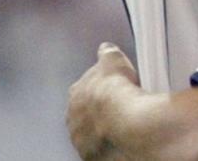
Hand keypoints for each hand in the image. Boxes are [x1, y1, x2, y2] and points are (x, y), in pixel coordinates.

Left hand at [67, 43, 142, 159]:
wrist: (124, 121)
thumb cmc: (115, 91)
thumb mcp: (113, 59)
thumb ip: (107, 53)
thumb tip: (106, 48)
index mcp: (75, 93)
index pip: (83, 89)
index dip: (98, 88)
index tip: (110, 88)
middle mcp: (73, 118)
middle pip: (85, 113)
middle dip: (98, 110)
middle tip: (119, 105)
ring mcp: (82, 139)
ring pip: (91, 132)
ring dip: (103, 128)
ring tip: (123, 123)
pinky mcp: (94, 156)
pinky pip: (101, 148)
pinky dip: (110, 143)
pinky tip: (122, 138)